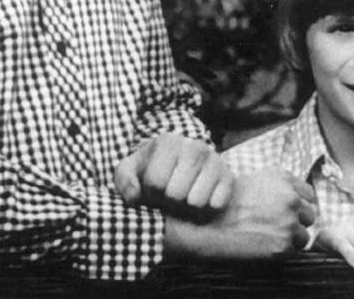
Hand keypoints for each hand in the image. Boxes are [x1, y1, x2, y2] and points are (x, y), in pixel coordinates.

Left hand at [114, 133, 232, 215]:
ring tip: (182, 198)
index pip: (155, 182)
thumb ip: (125, 180)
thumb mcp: (130, 172)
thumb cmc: (151, 173)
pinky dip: (205, 210)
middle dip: (168, 202)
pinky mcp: (229, 178)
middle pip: (175, 194)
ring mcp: (215, 160)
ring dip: (186, 209)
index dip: (150, 195)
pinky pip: (216, 205)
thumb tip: (135, 196)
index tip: (152, 191)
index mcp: (168, 142)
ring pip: (195, 201)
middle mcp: (194, 146)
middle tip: (168, 197)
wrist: (183, 173)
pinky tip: (199, 200)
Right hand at [164, 168, 316, 259]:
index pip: (309, 194)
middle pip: (310, 215)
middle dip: (298, 221)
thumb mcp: (257, 178)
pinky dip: (281, 250)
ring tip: (271, 237)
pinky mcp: (283, 245)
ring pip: (304, 235)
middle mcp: (290, 199)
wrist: (210, 221)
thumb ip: (281, 184)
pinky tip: (264, 244)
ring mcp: (288, 223)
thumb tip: (297, 197)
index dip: (300, 203)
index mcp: (285, 180)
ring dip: (292, 237)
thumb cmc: (228, 200)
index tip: (292, 210)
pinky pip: (292, 250)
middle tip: (281, 226)